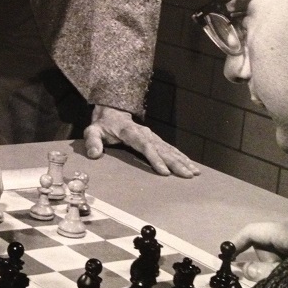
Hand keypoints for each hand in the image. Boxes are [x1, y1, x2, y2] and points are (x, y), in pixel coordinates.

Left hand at [83, 105, 199, 177]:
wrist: (112, 112)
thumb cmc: (102, 125)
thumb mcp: (93, 131)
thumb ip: (93, 141)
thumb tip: (94, 154)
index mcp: (131, 132)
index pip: (145, 146)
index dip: (155, 158)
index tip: (165, 172)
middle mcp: (145, 134)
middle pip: (163, 149)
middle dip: (176, 163)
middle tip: (187, 175)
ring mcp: (152, 136)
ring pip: (170, 149)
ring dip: (183, 161)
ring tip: (194, 172)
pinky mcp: (156, 140)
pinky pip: (170, 149)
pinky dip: (182, 157)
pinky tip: (191, 165)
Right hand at [233, 219, 287, 280]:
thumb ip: (266, 272)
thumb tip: (244, 269)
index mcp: (285, 231)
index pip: (252, 231)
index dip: (236, 243)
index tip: (226, 259)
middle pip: (265, 243)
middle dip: (266, 262)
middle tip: (279, 277)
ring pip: (279, 250)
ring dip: (280, 266)